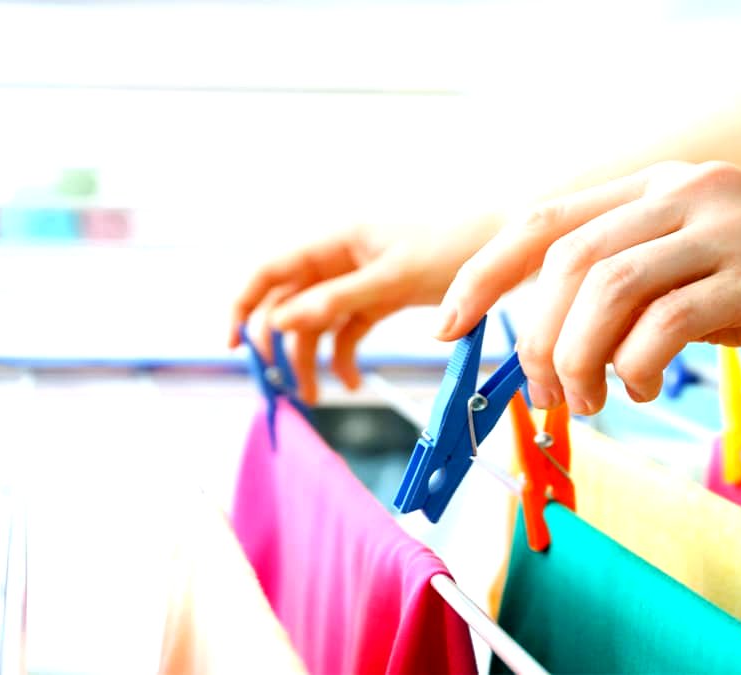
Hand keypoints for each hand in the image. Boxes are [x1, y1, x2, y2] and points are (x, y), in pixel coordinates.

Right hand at [230, 219, 493, 403]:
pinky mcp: (381, 297)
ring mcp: (360, 278)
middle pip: (288, 301)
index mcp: (335, 240)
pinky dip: (346, 355)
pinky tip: (355, 382)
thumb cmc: (453, 247)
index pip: (271, 271)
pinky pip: (348, 329)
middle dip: (279, 344)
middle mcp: (340, 257)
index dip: (243, 305)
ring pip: (317, 321)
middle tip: (281, 384)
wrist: (508, 245)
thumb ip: (334, 300)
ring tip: (317, 397)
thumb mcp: (392, 278)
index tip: (232, 346)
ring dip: (312, 357)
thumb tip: (278, 323)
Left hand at [436, 160, 740, 414]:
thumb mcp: (698, 273)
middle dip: (537, 338)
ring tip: (592, 403)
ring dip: (580, 356)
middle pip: (566, 258)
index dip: (484, 272)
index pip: (543, 220)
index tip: (448, 326)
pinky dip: (640, 364)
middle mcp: (680, 193)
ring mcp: (723, 225)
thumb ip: (635, 294)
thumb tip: (558, 347)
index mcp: (654, 190)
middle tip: (549, 397)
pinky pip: (671, 317)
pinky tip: (647, 389)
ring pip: (609, 285)